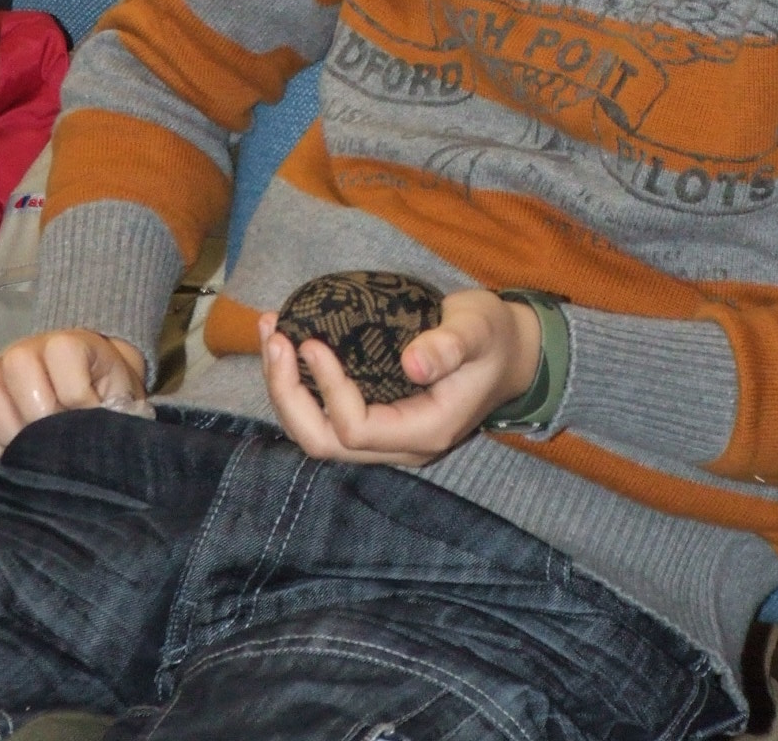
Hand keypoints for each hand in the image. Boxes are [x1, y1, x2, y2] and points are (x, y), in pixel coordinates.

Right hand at [0, 329, 148, 461]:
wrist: (87, 396)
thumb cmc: (102, 397)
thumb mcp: (119, 397)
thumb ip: (111, 409)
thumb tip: (88, 436)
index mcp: (66, 343)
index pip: (62, 353)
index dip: (78, 396)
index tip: (91, 416)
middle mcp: (25, 350)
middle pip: (18, 365)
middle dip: (39, 414)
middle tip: (55, 438)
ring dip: (10, 429)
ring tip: (31, 447)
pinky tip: (10, 452)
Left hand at [259, 288, 541, 465]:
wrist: (506, 353)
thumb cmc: (493, 339)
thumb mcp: (479, 331)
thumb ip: (451, 346)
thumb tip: (414, 364)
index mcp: (425, 431)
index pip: (357, 430)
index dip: (328, 390)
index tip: (313, 342)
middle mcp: (397, 445)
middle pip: (324, 442)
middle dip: (289, 394)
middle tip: (275, 339)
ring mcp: (382, 435)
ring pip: (315, 433)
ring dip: (284, 387)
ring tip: (270, 333)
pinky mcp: (371, 416)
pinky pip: (322, 414)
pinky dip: (297, 382)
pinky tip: (285, 340)